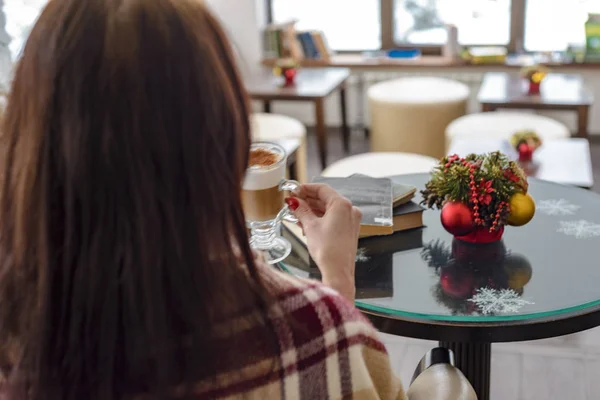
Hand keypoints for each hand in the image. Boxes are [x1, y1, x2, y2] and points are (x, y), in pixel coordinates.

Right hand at [286, 184, 361, 301]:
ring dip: (313, 210)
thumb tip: (294, 202)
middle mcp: (350, 210)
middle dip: (308, 200)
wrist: (338, 271)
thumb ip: (301, 210)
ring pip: (329, 209)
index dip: (306, 188)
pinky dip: (320, 218)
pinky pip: (333, 218)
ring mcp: (351, 221)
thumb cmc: (327, 249)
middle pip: (326, 199)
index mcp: (342, 204)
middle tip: (293, 202)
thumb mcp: (310, 226)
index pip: (322, 189)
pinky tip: (307, 223)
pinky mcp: (349, 230)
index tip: (294, 190)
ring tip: (296, 214)